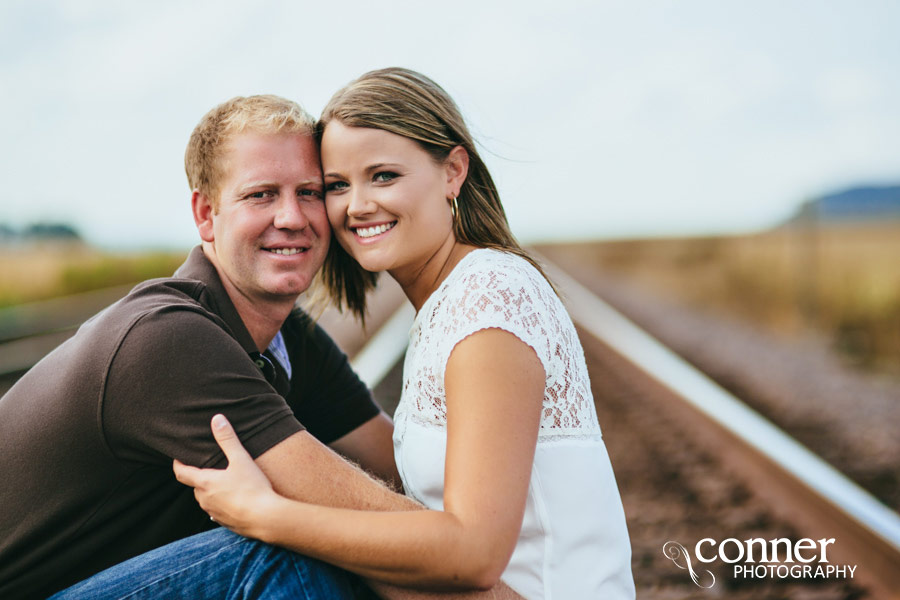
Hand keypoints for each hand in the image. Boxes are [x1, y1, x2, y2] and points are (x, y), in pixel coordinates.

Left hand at [173, 414, 279, 537]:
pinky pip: (218, 511)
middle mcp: (204, 499)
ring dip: (212, 491)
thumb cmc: (252, 488)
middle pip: (195, 485)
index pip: (181, 473)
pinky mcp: (224, 522)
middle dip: (200, 476)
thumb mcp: (241, 459)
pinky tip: (235, 500)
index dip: (178, 464)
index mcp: (204, 483)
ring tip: (224, 482)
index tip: (178, 457)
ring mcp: (213, 512)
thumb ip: (228, 439)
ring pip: (206, 499)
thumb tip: (217, 419)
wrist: (265, 518)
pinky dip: (222, 503)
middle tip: (209, 466)